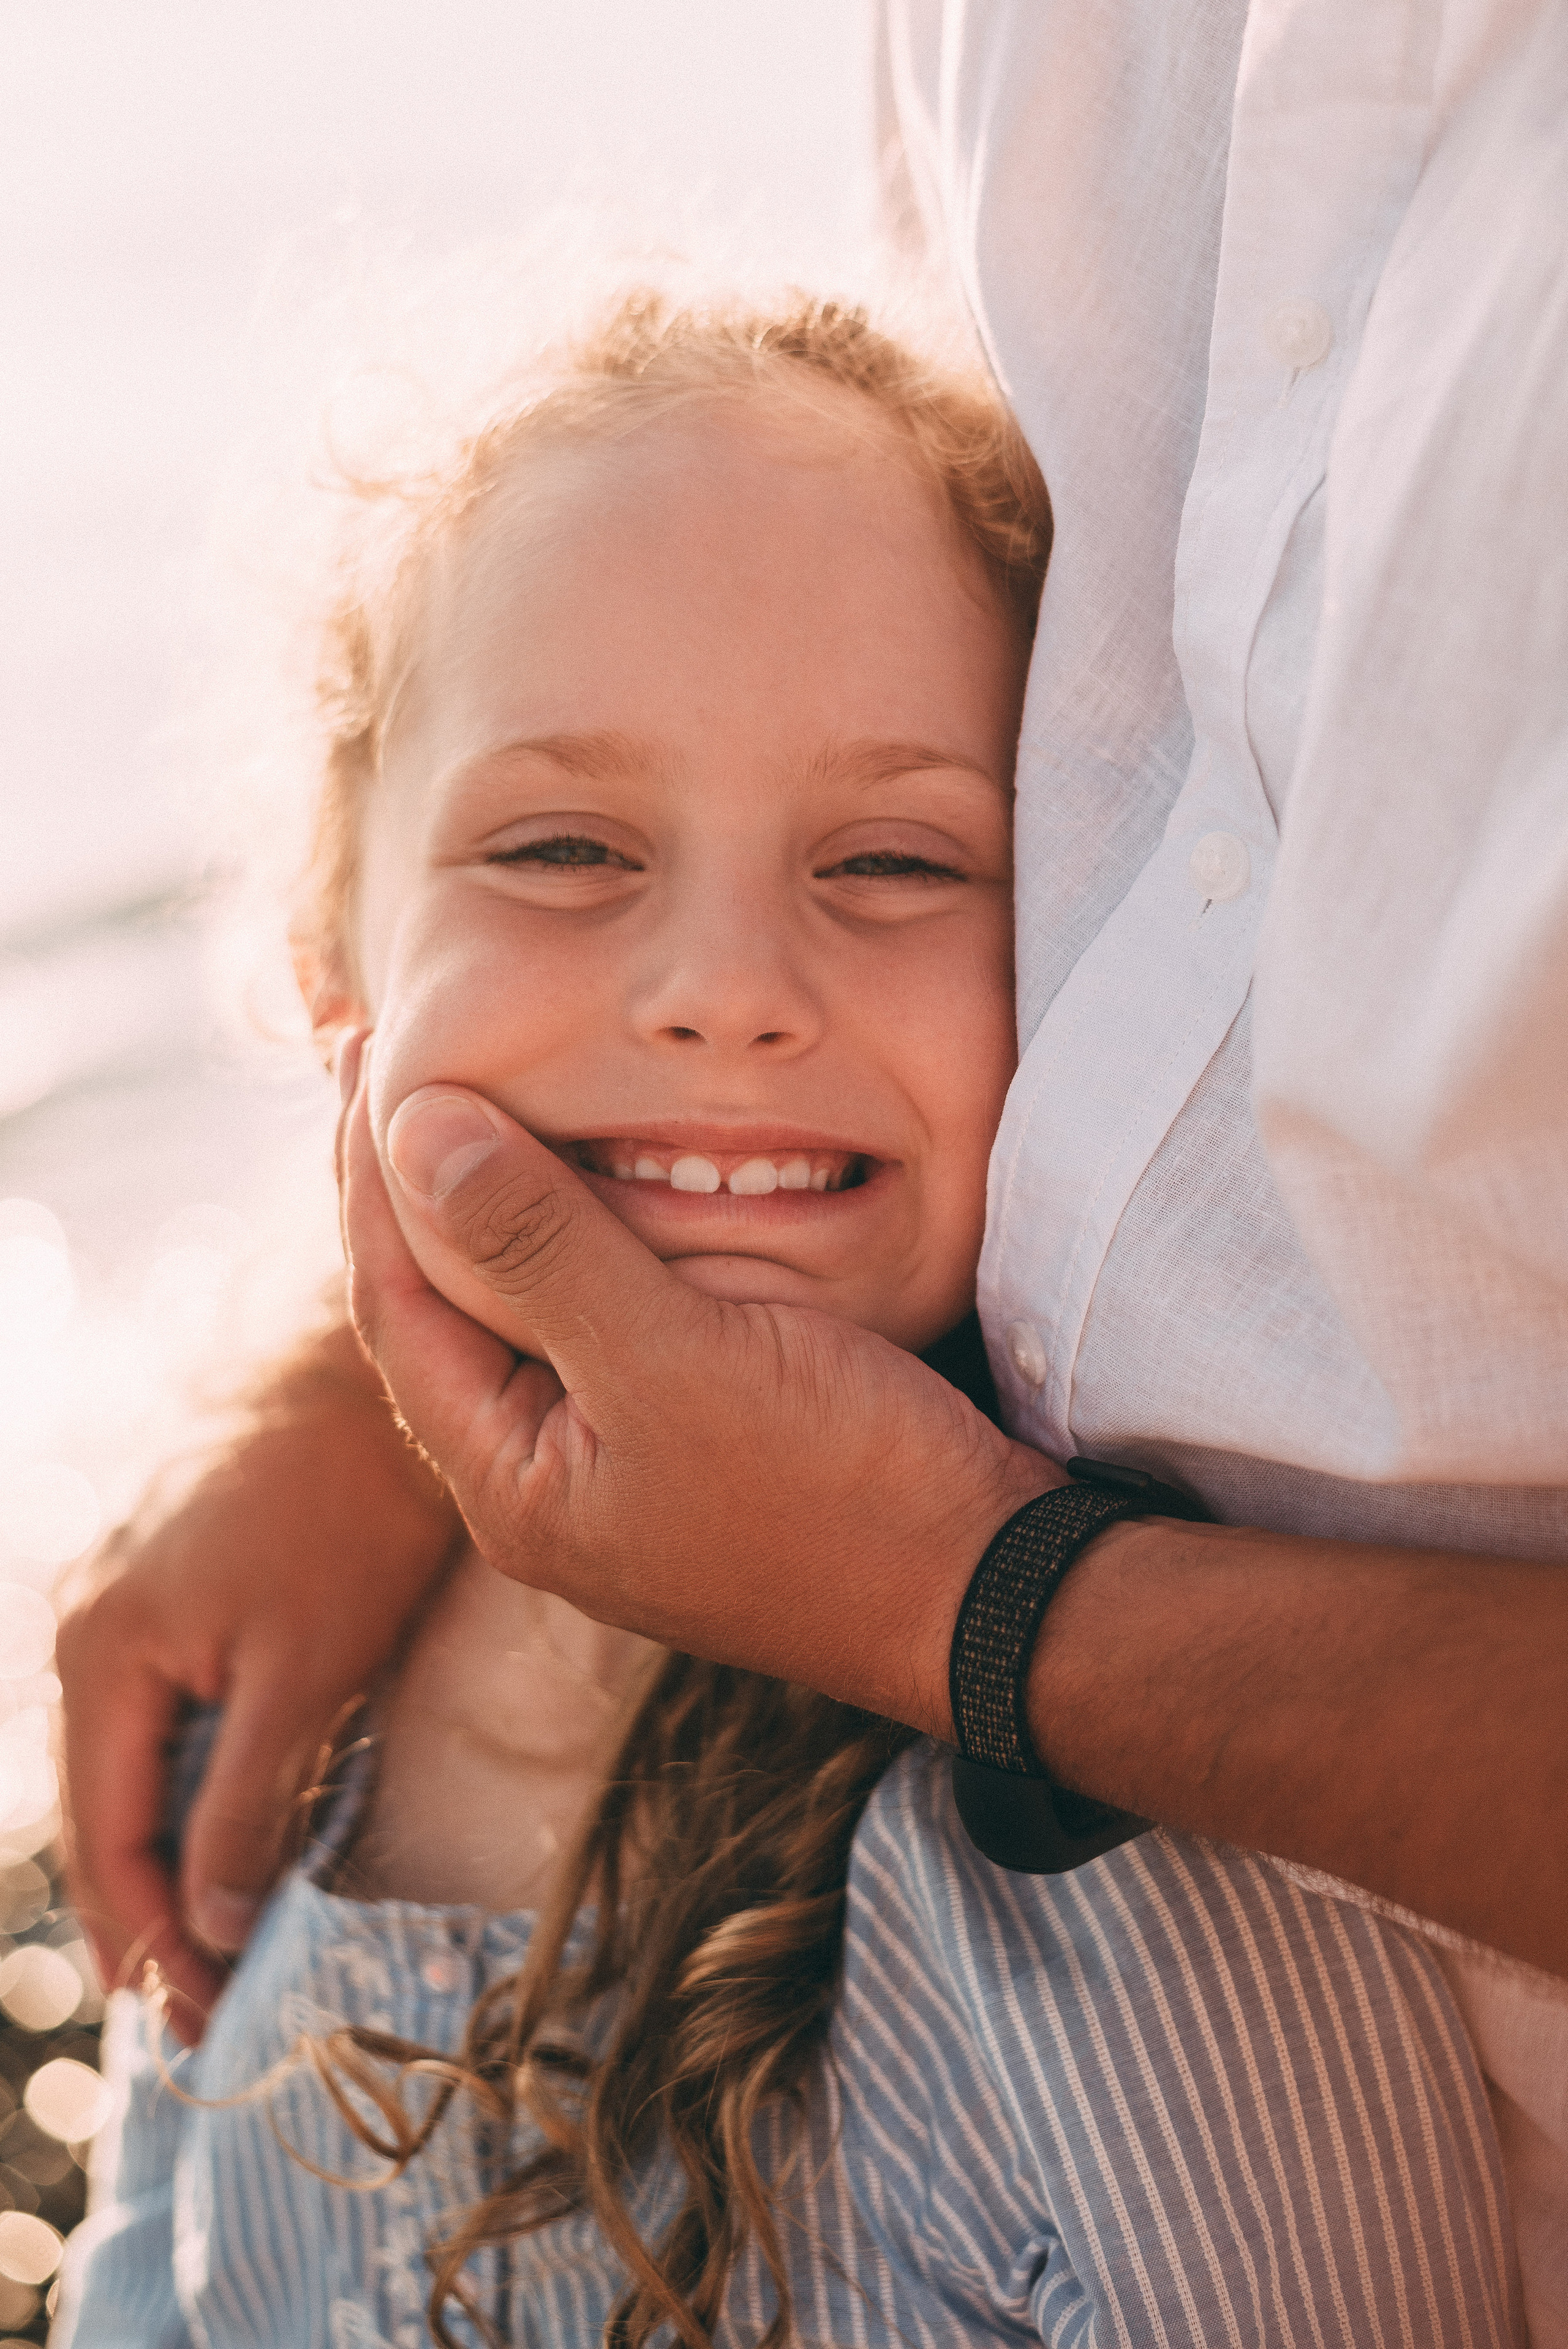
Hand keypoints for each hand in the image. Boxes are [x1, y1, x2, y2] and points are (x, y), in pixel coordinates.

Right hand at [55, 1322, 460, 2045]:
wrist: (374, 1375)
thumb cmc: (348, 1511)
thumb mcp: (304, 1670)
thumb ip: (246, 1800)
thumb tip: (205, 1929)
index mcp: (102, 1656)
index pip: (109, 1841)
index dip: (153, 1944)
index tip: (204, 2024)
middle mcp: (88, 1630)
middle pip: (104, 1813)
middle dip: (151, 1918)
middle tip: (205, 2014)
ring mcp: (125, 1604)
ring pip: (132, 1768)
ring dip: (166, 1860)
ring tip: (212, 1949)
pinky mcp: (173, 1589)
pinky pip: (160, 1719)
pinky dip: (186, 1791)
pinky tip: (221, 1838)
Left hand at [341, 1066, 1060, 1733]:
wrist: (990, 1591)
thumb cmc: (836, 1490)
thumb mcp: (674, 1357)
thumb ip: (541, 1245)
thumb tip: (414, 1131)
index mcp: (511, 1482)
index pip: (396, 1302)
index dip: (371, 1173)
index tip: (364, 1054)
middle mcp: (550, 1480)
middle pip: (450, 1307)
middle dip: (419, 1181)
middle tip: (389, 1057)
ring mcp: (624, 1464)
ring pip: (532, 1308)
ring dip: (501, 1204)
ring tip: (474, 1097)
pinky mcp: (698, 1438)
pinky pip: (606, 1319)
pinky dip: (585, 1237)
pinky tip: (595, 1178)